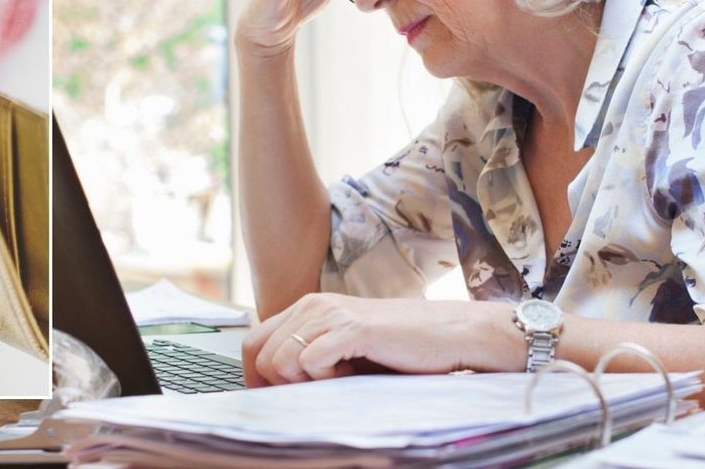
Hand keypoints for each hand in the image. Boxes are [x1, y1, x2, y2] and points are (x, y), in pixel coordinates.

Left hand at [241, 293, 520, 386]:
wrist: (450, 335)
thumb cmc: (401, 347)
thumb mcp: (345, 350)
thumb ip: (312, 356)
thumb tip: (276, 388)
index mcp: (308, 308)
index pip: (253, 343)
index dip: (256, 377)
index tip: (276, 398)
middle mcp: (313, 305)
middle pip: (260, 355)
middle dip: (280, 384)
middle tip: (318, 389)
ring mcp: (330, 314)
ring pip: (279, 361)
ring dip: (304, 381)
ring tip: (340, 378)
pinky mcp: (351, 328)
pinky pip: (309, 361)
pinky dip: (324, 378)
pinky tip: (350, 374)